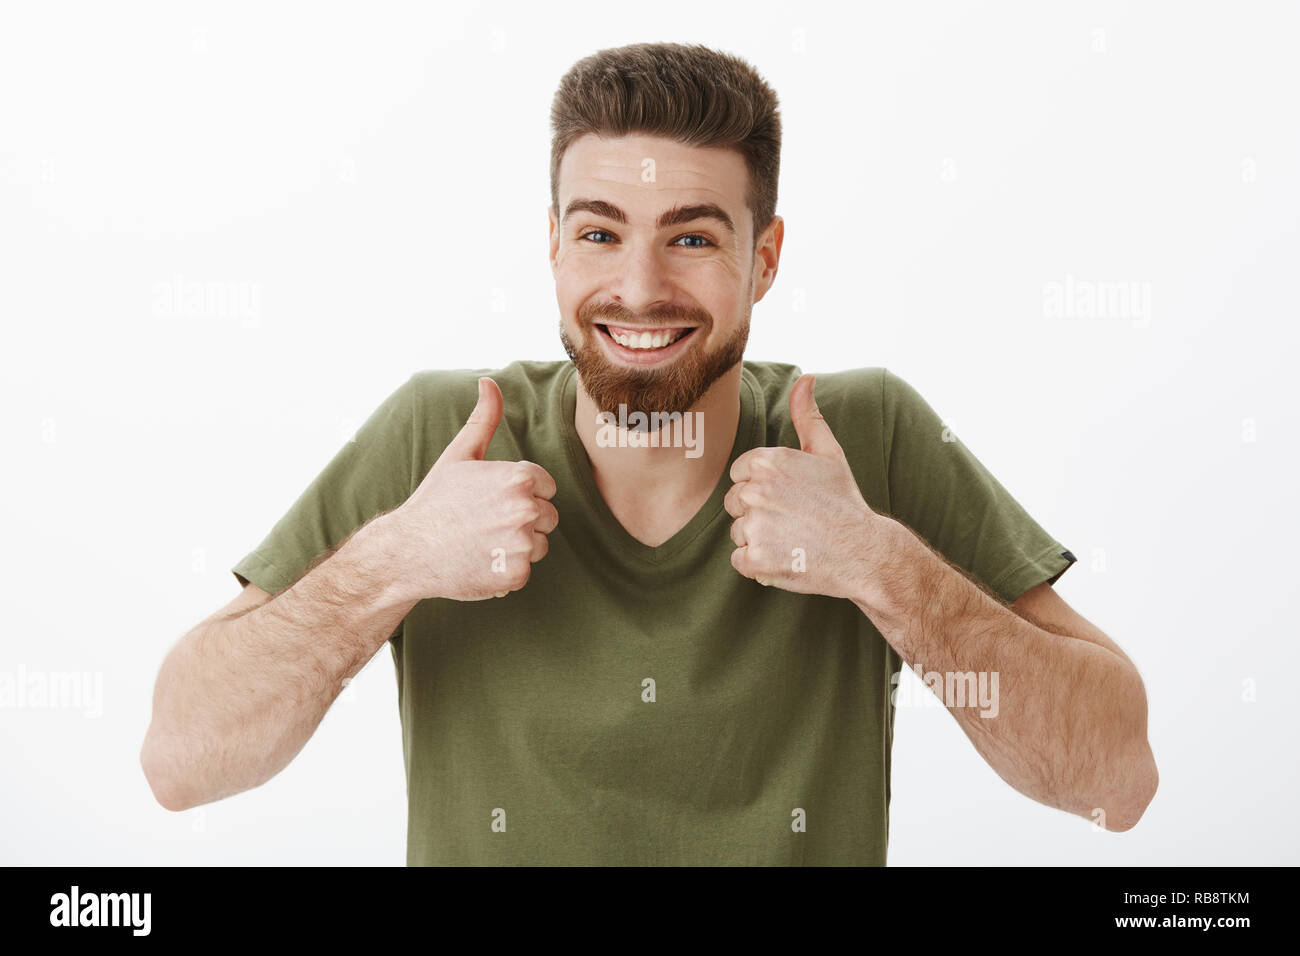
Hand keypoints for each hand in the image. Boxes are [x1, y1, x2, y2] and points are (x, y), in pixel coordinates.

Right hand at [384, 377, 558, 601]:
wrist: (407, 551)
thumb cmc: (435, 501)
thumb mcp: (459, 455)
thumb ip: (484, 418)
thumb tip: (488, 382)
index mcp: (518, 477)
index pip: (546, 487)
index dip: (520, 494)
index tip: (491, 500)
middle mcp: (525, 509)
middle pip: (548, 517)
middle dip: (522, 520)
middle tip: (484, 523)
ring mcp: (522, 545)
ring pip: (540, 545)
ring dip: (517, 547)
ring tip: (482, 542)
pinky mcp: (516, 575)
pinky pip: (525, 571)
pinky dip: (506, 572)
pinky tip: (480, 562)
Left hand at [723, 374, 880, 599]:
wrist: (863, 551)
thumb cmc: (843, 500)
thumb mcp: (828, 452)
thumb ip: (807, 415)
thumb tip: (805, 378)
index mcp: (766, 462)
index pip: (740, 475)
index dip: (763, 488)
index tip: (788, 497)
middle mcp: (754, 492)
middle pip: (734, 503)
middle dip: (757, 513)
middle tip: (793, 520)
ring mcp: (753, 527)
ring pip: (737, 532)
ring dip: (759, 540)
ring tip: (792, 539)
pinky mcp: (754, 560)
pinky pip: (740, 561)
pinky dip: (759, 564)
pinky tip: (787, 557)